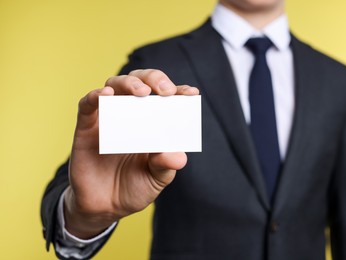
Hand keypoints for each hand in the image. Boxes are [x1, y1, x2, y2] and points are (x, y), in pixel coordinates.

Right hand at [63, 69, 198, 237]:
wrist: (105, 208)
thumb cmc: (134, 188)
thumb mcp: (156, 179)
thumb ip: (165, 165)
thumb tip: (179, 156)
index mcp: (153, 123)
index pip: (167, 99)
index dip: (179, 91)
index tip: (191, 93)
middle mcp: (132, 115)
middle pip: (141, 82)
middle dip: (155, 79)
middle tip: (165, 91)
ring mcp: (109, 118)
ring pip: (115, 85)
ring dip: (129, 83)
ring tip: (142, 92)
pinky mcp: (86, 127)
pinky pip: (87, 104)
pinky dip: (95, 95)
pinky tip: (106, 95)